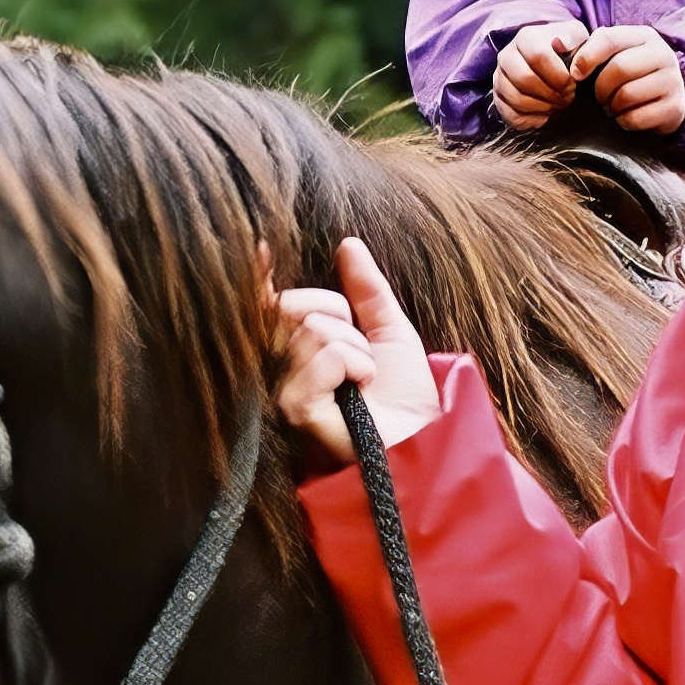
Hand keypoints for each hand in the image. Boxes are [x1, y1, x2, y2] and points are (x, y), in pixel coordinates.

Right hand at [270, 236, 440, 470]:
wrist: (423, 441)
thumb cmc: (405, 398)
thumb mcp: (390, 331)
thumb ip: (368, 289)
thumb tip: (348, 243)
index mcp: (301, 352)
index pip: (271, 307)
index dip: (260, 278)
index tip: (261, 249)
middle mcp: (284, 371)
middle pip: (294, 307)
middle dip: (340, 316)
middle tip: (363, 355)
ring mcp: (286, 391)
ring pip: (315, 329)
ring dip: (357, 348)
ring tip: (365, 380)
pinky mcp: (296, 408)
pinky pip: (326, 355)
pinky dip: (356, 364)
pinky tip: (361, 390)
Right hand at [491, 16, 586, 129]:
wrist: (555, 61)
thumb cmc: (568, 50)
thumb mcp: (578, 38)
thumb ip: (577, 42)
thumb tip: (565, 50)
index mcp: (526, 37)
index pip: (538, 56)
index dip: (558, 75)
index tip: (572, 83)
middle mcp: (507, 55)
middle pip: (524, 79)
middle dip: (551, 93)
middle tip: (567, 97)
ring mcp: (499, 78)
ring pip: (516, 99)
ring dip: (543, 107)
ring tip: (558, 104)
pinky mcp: (498, 98)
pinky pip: (510, 115)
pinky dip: (531, 120)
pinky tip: (545, 115)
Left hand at [570, 19, 684, 134]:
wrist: (667, 98)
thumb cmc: (631, 74)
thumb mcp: (613, 55)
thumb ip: (586, 47)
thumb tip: (556, 43)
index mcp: (644, 36)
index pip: (609, 38)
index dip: (586, 57)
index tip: (576, 75)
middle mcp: (662, 54)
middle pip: (619, 68)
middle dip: (601, 88)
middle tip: (598, 97)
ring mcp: (672, 81)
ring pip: (627, 95)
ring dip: (611, 106)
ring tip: (611, 106)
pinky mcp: (674, 108)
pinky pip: (636, 118)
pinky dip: (623, 121)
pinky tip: (624, 117)